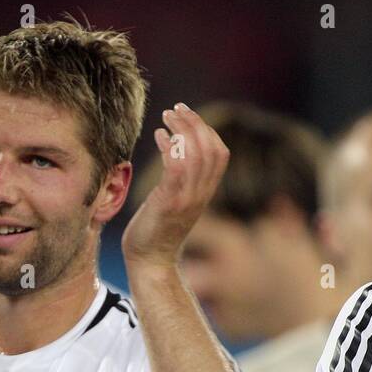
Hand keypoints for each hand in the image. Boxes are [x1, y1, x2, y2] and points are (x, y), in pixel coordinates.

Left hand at [121, 103, 228, 271]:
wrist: (151, 263)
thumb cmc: (156, 232)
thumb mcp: (175, 202)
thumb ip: (180, 182)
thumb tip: (174, 154)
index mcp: (205, 193)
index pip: (220, 153)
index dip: (206, 130)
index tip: (187, 114)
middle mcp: (200, 194)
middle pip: (210, 148)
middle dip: (194, 123)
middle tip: (175, 109)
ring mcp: (187, 199)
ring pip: (195, 154)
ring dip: (181, 129)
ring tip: (166, 117)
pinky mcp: (170, 203)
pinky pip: (176, 167)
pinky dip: (170, 146)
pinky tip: (159, 135)